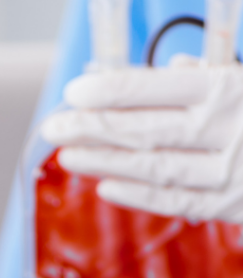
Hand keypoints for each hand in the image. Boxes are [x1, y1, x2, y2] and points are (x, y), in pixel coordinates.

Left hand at [40, 58, 242, 220]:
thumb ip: (211, 75)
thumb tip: (168, 72)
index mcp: (230, 87)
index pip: (156, 88)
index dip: (110, 90)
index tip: (73, 90)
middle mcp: (230, 127)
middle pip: (144, 129)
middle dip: (93, 128)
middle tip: (52, 126)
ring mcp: (231, 170)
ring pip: (154, 167)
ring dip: (105, 162)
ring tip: (68, 155)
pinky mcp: (234, 205)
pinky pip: (176, 201)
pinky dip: (137, 194)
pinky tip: (105, 186)